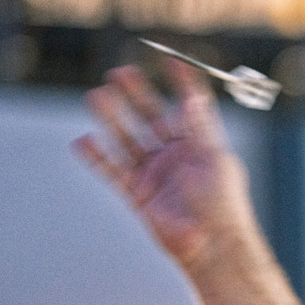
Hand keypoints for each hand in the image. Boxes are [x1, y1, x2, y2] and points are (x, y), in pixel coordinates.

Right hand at [73, 58, 250, 267]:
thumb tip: (192, 95)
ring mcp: (155, 174)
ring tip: (95, 96)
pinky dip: (97, 157)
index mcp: (200, 144)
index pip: (189, 105)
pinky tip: (82, 140)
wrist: (211, 245)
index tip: (169, 59)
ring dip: (112, 118)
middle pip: (151, 117)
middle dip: (134, 95)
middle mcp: (176, 155)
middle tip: (117, 73)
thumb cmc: (222, 203)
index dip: (181, 82)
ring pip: (128, 139)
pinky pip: (113, 171)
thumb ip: (199, 127)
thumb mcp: (214, 160)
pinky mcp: (138, 195)